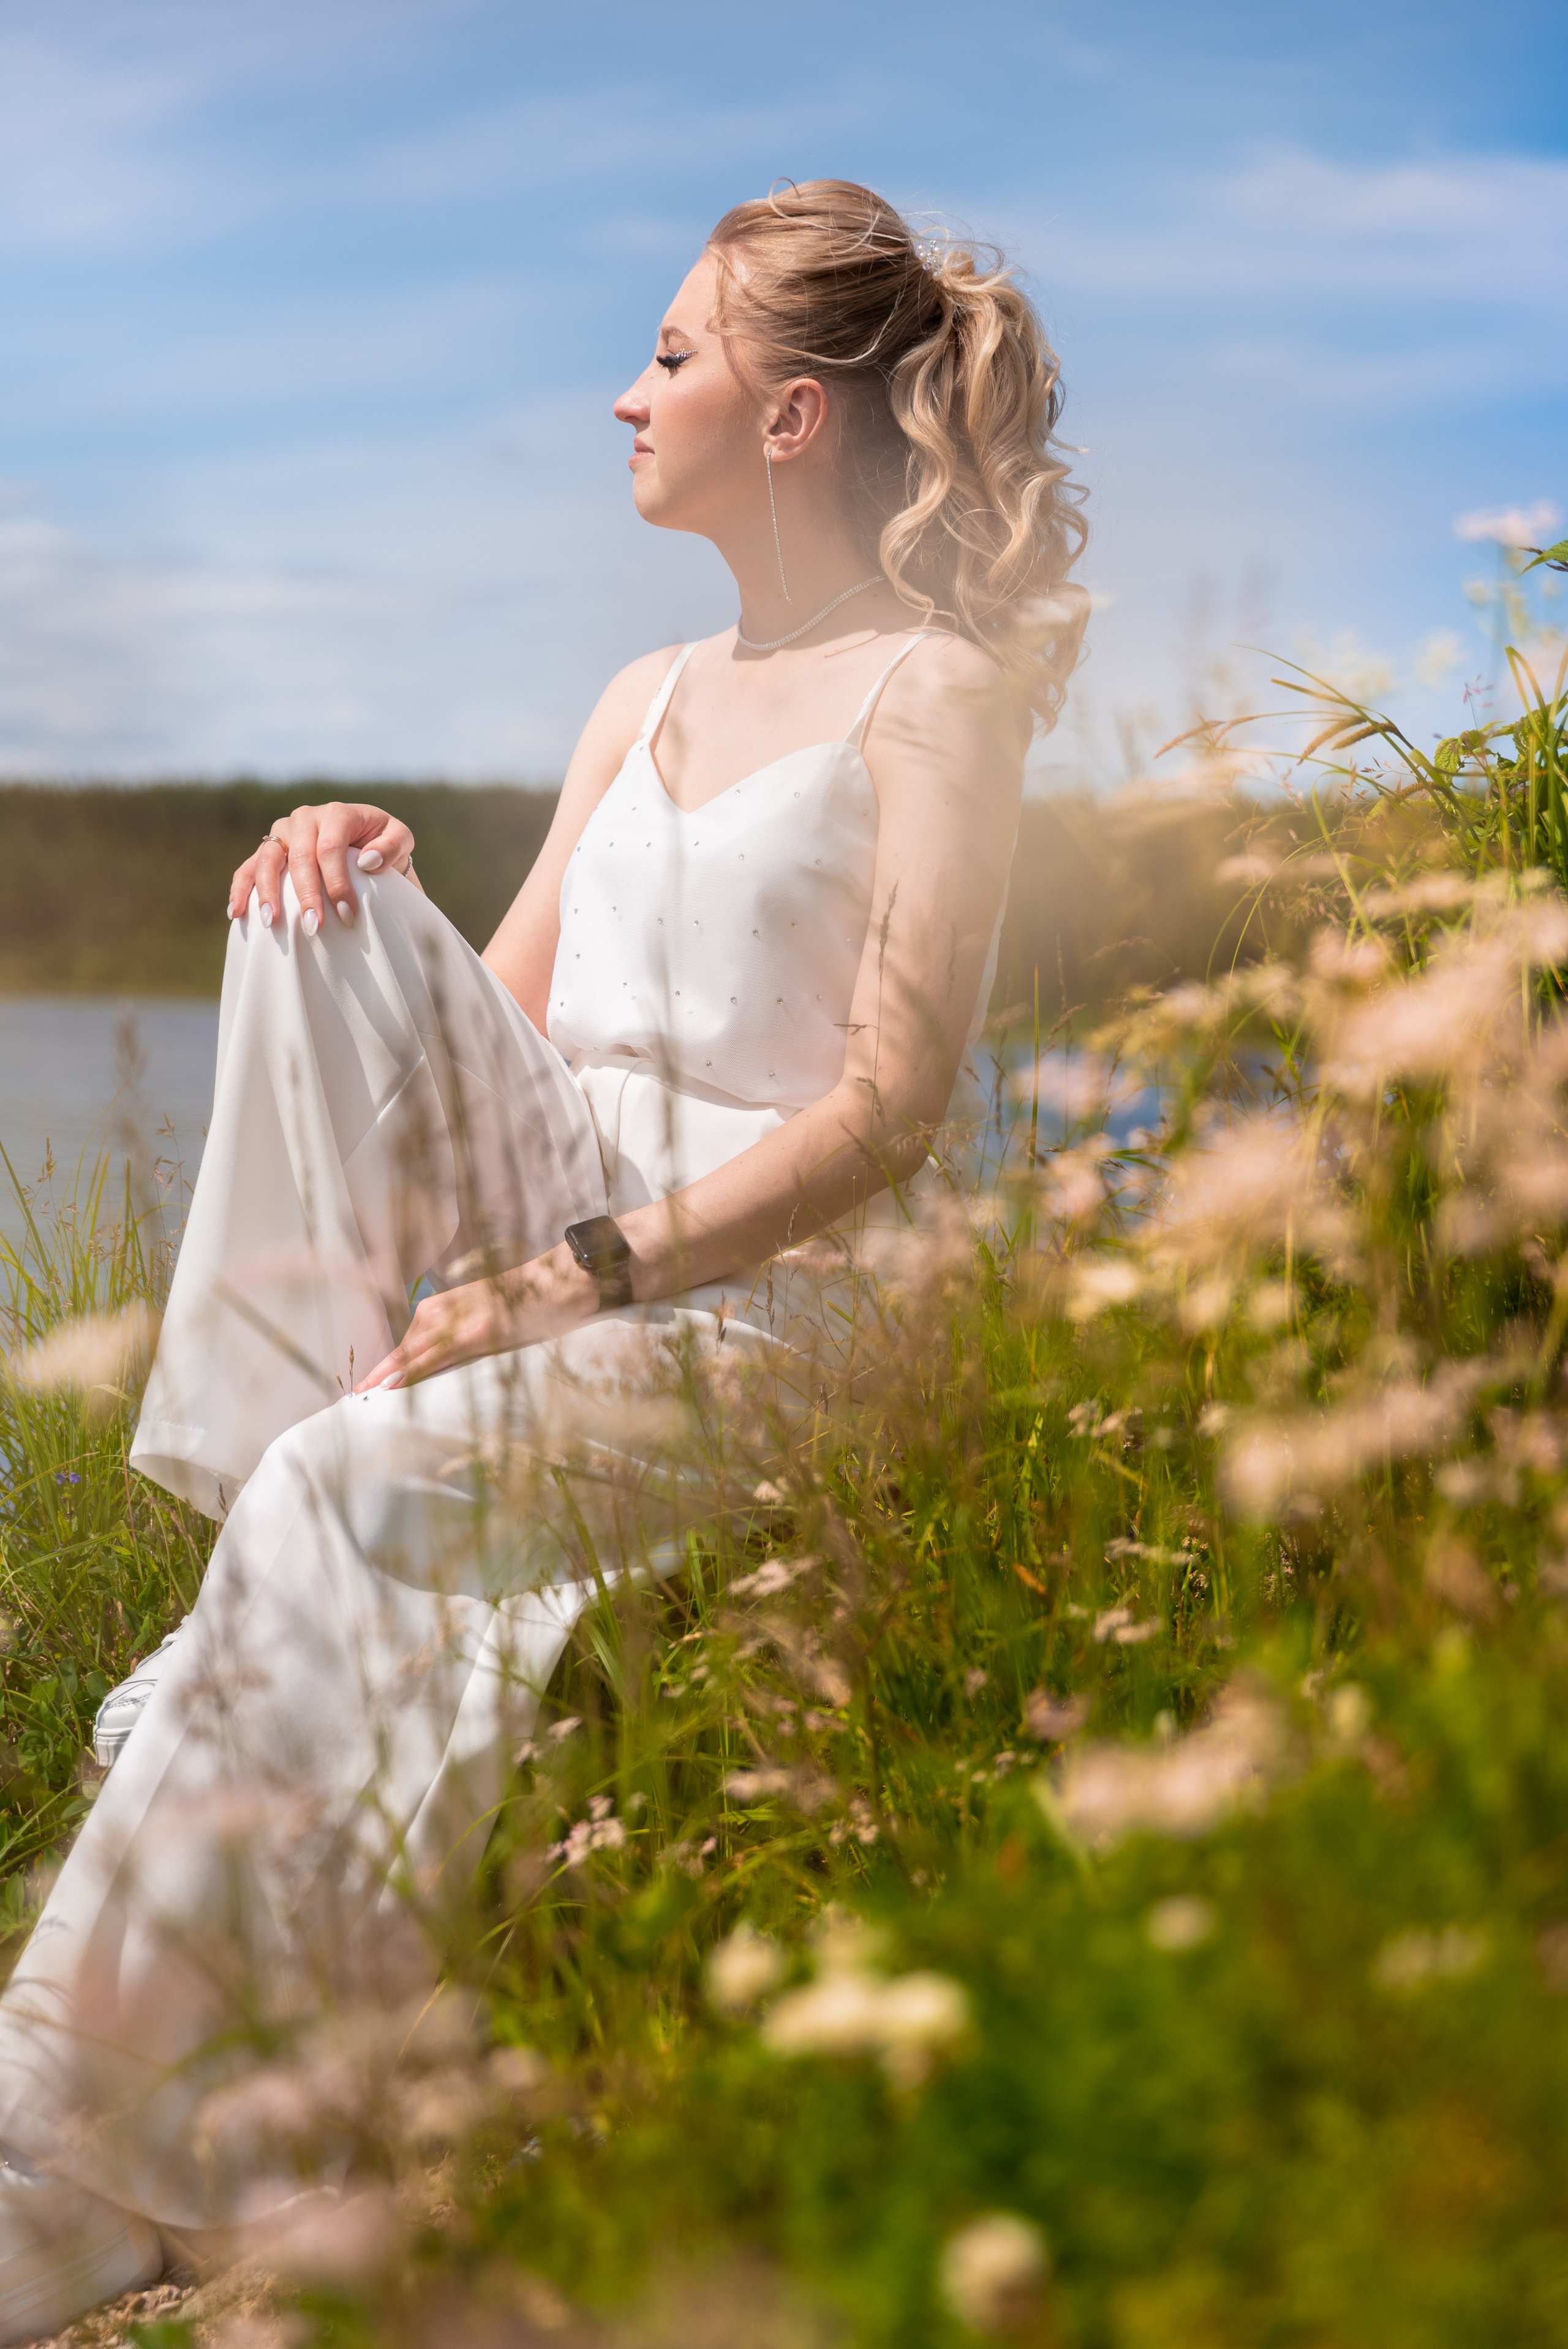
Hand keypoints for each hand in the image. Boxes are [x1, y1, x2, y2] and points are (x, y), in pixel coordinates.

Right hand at [228, 801, 418, 929]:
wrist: (365, 845)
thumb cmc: (384, 845)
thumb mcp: (400, 840)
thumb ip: (392, 846)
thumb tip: (367, 862)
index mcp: (337, 813)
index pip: (330, 848)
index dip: (337, 883)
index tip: (347, 916)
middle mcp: (305, 818)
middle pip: (299, 857)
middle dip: (306, 896)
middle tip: (313, 929)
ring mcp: (283, 833)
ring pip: (267, 860)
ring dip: (266, 892)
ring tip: (270, 922)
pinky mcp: (269, 850)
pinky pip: (248, 867)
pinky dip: (241, 888)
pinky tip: (236, 912)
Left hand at [355, 1246, 601, 1391]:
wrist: (563, 1281)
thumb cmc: (534, 1304)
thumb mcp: (494, 1318)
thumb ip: (468, 1337)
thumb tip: (446, 1363)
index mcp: (452, 1306)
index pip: (413, 1339)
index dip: (389, 1362)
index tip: (366, 1382)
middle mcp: (451, 1308)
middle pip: (406, 1345)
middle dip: (380, 1371)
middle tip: (352, 1393)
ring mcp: (464, 1318)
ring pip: (414, 1349)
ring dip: (388, 1373)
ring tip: (364, 1394)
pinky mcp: (480, 1330)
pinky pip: (438, 1354)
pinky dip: (413, 1369)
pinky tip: (394, 1384)